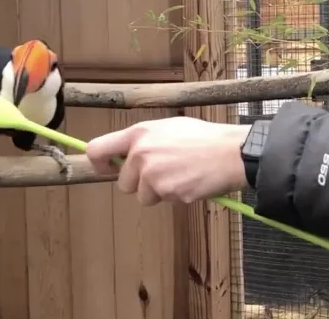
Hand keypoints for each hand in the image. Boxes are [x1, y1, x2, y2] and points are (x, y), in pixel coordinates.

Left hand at [85, 116, 249, 205]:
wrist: (230, 152)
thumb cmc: (203, 137)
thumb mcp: (168, 127)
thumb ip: (143, 141)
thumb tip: (125, 154)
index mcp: (138, 134)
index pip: (97, 150)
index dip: (99, 164)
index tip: (108, 169)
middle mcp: (141, 155)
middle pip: (123, 183)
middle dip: (140, 183)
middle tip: (163, 172)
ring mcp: (154, 176)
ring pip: (144, 196)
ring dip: (158, 192)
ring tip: (180, 175)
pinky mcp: (168, 193)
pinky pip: (164, 201)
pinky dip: (175, 196)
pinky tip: (190, 181)